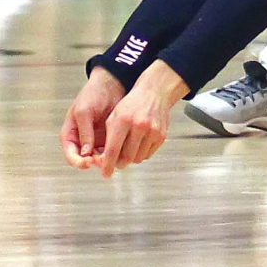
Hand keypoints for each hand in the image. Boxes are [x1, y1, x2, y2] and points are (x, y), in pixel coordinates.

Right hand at [60, 67, 126, 169]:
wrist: (111, 83)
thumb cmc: (93, 94)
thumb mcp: (84, 112)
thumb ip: (84, 132)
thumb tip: (85, 153)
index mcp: (70, 135)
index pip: (71, 156)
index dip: (78, 162)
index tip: (88, 161)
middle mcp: (81, 140)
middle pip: (85, 160)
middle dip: (94, 162)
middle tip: (104, 160)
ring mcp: (94, 140)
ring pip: (98, 158)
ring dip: (105, 159)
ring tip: (113, 154)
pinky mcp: (107, 138)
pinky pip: (110, 150)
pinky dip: (114, 152)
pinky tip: (120, 149)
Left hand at [95, 61, 188, 178]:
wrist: (155, 92)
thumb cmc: (132, 104)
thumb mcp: (114, 116)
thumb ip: (108, 138)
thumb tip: (105, 160)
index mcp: (123, 120)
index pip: (112, 150)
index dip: (107, 165)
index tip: (105, 173)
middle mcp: (139, 126)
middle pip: (126, 158)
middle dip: (119, 163)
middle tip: (116, 161)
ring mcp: (152, 131)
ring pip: (137, 159)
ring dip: (131, 158)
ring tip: (129, 146)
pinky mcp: (161, 135)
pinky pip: (148, 155)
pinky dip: (142, 153)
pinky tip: (140, 142)